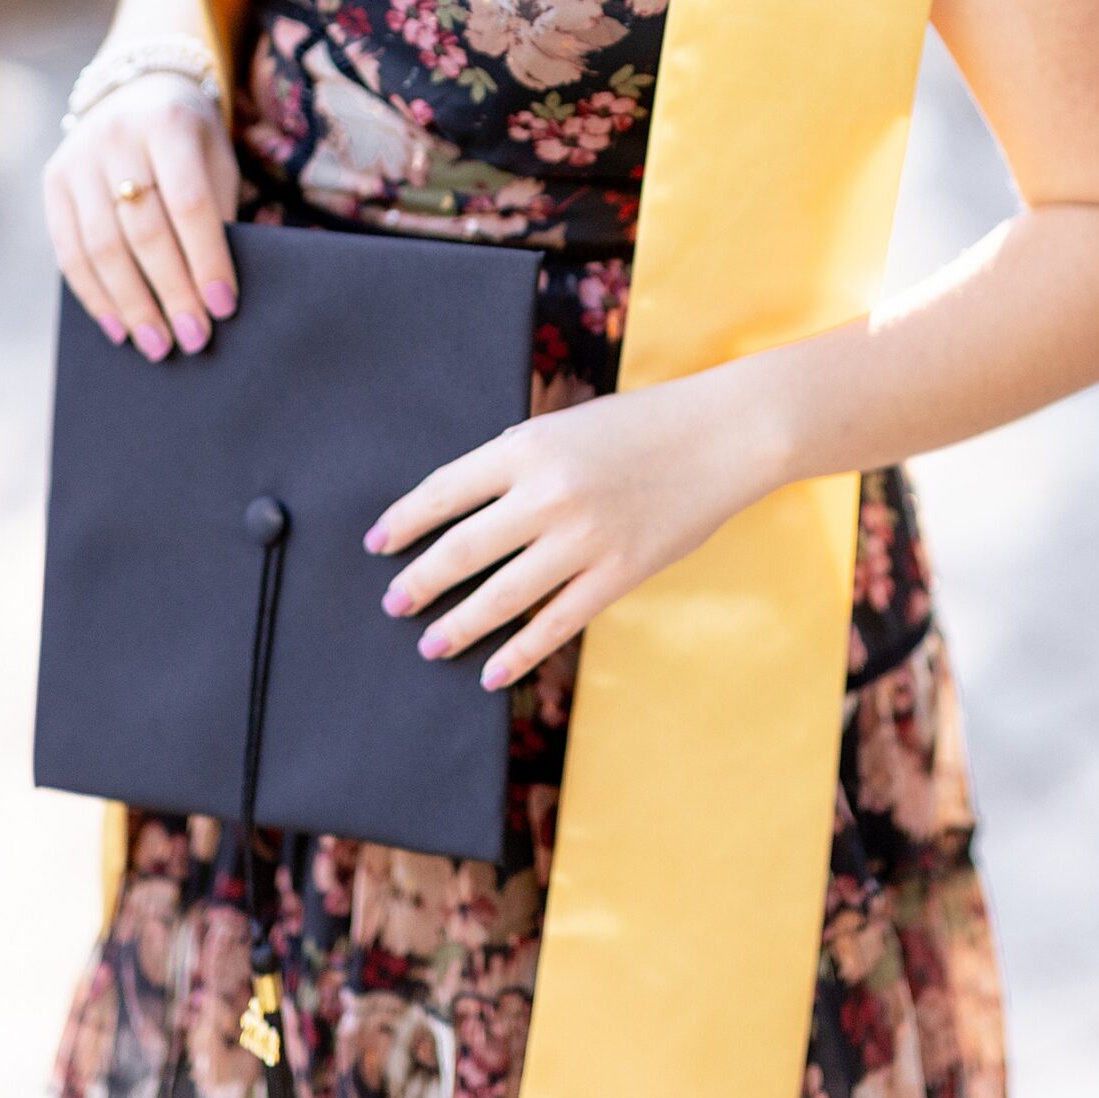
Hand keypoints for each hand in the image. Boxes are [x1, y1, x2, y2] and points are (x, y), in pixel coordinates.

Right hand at [40, 74, 242, 360]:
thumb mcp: (215, 157)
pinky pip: (69, 251)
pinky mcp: (53, 182)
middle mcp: (117, 137)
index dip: (208, 259)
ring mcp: (77, 159)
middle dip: (172, 292)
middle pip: (144, 231)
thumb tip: (213, 293)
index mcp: (169, 125)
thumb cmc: (190, 138)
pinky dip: (94, 296)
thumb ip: (215, 211)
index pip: (190, 204)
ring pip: (102, 247)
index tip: (224, 306)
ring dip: (131, 305)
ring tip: (158, 345)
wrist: (136, 89)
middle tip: (194, 338)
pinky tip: (118, 327)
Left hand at [363, 373, 769, 688]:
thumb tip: (466, 501)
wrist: (721, 436)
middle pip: (463, 548)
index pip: (445, 489)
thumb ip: (518, 459)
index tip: (378, 544)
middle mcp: (548, 492)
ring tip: (431, 644)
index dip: (405, 520)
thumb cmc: (640, 426)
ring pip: (502, 594)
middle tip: (393, 603)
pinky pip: (556, 622)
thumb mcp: (567, 426)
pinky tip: (492, 672)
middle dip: (420, 581)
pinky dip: (519, 652)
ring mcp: (583, 538)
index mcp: (528, 445)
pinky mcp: (618, 573)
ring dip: (460, 624)